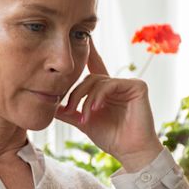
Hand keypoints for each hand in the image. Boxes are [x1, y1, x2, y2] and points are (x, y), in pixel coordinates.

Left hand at [54, 40, 163, 171]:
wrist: (130, 152)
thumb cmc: (111, 138)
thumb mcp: (84, 122)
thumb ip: (69, 112)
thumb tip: (50, 106)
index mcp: (105, 90)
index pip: (94, 67)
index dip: (89, 52)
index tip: (83, 36)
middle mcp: (116, 84)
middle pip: (89, 78)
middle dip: (75, 93)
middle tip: (69, 110)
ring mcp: (128, 84)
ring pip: (97, 81)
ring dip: (85, 98)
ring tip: (83, 116)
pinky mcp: (137, 86)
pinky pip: (111, 84)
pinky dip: (99, 96)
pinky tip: (95, 109)